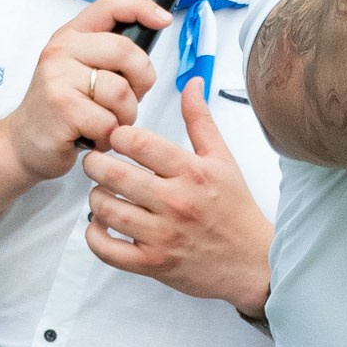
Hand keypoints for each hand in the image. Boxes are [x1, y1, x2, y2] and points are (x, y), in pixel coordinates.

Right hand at [1, 4, 163, 185]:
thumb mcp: (80, 71)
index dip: (141, 7)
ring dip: (124, 117)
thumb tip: (151, 36)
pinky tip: (91, 136)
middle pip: (126, 52)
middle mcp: (62, 51)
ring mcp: (59, 78)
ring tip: (104, 123)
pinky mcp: (62, 108)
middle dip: (141, 81)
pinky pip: (109, 122)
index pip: (110, 7)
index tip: (163, 19)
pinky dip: (107, 136)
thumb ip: (108, 54)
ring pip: (122, 92)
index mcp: (71, 37)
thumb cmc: (62, 109)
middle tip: (128, 100)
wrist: (24, 143)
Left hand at [83, 83, 272, 316]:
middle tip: (96, 162)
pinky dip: (94, 236)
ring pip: (106, 210)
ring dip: (95, 198)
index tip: (117, 139)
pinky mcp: (153, 263)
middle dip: (95, 164)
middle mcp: (175, 202)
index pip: (139, 143)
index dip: (117, 136)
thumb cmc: (235, 210)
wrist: (252, 262)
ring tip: (101, 192)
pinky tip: (99, 225)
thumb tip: (191, 82)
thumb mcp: (223, 159)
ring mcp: (162, 235)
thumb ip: (200, 120)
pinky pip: (107, 250)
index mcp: (191, 172)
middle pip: (113, 174)